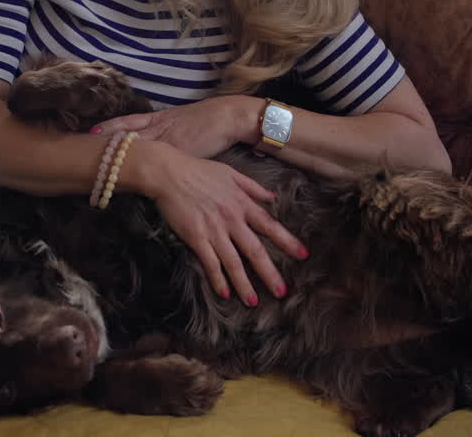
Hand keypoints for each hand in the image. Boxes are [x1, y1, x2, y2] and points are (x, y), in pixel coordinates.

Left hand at [92, 96, 252, 159]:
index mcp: (158, 118)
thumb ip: (161, 131)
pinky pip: (163, 163)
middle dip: (108, 142)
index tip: (89, 132)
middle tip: (85, 147)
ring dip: (123, 156)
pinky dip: (150, 170)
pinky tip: (137, 179)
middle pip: (128, 135)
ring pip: (142, 148)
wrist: (229, 117)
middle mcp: (160, 128)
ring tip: (102, 164)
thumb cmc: (205, 120)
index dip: (108, 127)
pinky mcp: (182, 152)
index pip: (127, 122)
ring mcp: (170, 140)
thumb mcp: (178, 122)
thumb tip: (142, 144)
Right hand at [129, 140, 306, 305]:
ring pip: (233, 262)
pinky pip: (210, 262)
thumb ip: (253, 187)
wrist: (168, 172)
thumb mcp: (231, 173)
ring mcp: (214, 230)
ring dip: (244, 284)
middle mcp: (232, 219)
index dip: (288, 241)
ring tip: (252, 302)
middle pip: (255, 251)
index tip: (303, 255)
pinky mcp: (196, 237)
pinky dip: (217, 279)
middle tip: (281, 292)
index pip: (270, 226)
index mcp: (242, 204)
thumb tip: (273, 197)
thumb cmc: (198, 170)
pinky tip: (224, 293)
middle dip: (270, 274)